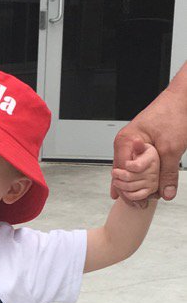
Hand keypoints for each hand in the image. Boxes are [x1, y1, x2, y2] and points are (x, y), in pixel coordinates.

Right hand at [112, 72, 186, 200]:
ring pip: (129, 169)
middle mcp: (125, 142)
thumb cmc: (174, 114)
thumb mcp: (172, 148)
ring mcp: (132, 142)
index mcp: (126, 141)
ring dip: (137, 183)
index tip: (139, 203)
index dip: (129, 190)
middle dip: (131, 190)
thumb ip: (168, 173)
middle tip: (141, 204)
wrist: (183, 98)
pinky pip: (136, 163)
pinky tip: (145, 185)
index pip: (121, 173)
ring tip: (144, 197)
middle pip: (122, 173)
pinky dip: (141, 174)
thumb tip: (165, 193)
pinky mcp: (140, 142)